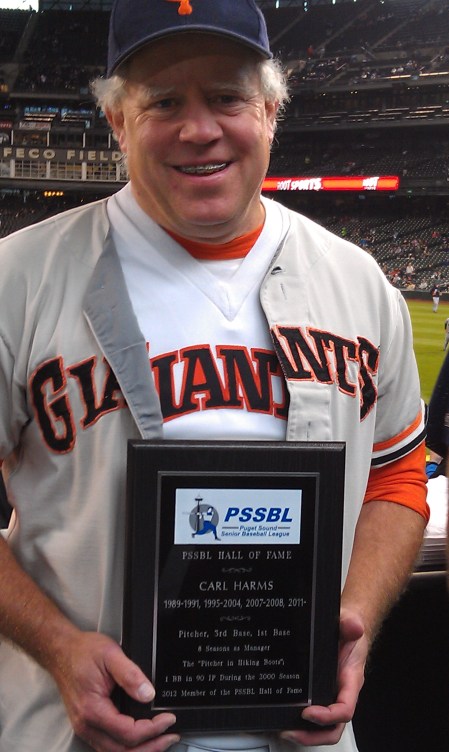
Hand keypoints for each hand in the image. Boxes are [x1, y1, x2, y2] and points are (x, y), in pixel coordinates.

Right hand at [51, 629, 179, 751]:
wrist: (61, 651)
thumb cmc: (83, 651)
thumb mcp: (110, 654)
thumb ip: (130, 675)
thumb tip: (148, 694)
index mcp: (92, 709)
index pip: (128, 733)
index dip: (152, 730)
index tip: (169, 719)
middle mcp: (86, 725)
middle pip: (122, 751)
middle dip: (150, 747)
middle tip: (171, 736)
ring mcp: (85, 728)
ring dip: (140, 750)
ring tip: (160, 740)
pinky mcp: (87, 726)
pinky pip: (108, 746)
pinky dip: (127, 747)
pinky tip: (141, 740)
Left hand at [280, 609, 366, 745]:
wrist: (345, 628)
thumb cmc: (348, 631)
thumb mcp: (349, 623)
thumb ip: (350, 624)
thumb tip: (354, 626)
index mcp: (351, 681)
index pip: (344, 709)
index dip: (328, 716)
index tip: (308, 712)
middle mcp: (340, 693)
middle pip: (333, 728)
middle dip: (313, 736)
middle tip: (291, 732)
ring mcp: (329, 695)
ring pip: (322, 727)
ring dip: (304, 734)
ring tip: (283, 730)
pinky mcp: (317, 693)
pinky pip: (311, 715)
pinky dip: (298, 721)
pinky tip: (283, 717)